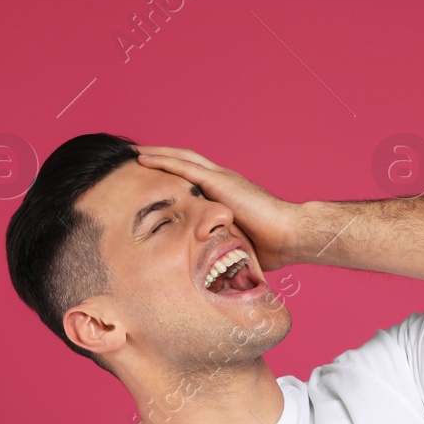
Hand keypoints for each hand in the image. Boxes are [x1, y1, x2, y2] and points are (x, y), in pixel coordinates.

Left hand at [135, 146, 301, 269]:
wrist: (289, 235)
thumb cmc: (272, 246)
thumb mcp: (238, 246)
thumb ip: (224, 249)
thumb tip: (215, 271)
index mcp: (227, 194)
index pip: (195, 178)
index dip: (175, 174)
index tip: (155, 176)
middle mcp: (223, 180)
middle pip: (185, 161)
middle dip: (162, 157)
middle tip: (137, 156)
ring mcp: (222, 178)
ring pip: (182, 158)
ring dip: (156, 153)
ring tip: (134, 151)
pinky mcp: (220, 182)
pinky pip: (184, 167)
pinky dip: (163, 161)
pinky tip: (144, 158)